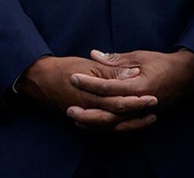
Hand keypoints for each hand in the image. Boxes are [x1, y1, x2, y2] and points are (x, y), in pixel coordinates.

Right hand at [18, 55, 154, 131]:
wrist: (37, 79)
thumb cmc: (63, 69)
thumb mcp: (88, 66)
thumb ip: (110, 71)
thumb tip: (133, 74)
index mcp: (91, 95)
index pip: (119, 102)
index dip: (137, 101)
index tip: (154, 96)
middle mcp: (89, 109)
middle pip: (118, 116)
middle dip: (138, 113)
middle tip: (155, 108)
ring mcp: (85, 115)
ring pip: (111, 125)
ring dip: (131, 123)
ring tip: (148, 118)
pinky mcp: (82, 118)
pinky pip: (102, 127)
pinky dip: (116, 126)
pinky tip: (128, 122)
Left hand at [66, 49, 193, 131]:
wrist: (186, 76)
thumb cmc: (163, 63)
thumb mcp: (140, 56)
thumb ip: (115, 59)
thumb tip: (94, 54)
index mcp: (139, 85)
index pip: (108, 87)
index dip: (89, 83)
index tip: (73, 77)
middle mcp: (139, 103)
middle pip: (108, 113)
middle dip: (87, 111)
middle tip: (69, 107)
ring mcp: (141, 113)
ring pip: (113, 124)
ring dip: (93, 123)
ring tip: (75, 118)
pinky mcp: (141, 117)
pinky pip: (120, 126)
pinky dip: (105, 126)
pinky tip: (91, 124)